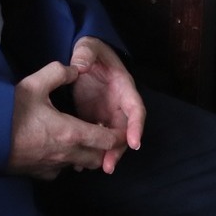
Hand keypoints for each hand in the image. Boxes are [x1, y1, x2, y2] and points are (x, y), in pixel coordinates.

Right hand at [7, 61, 124, 179]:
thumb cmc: (10, 112)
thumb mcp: (34, 84)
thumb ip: (58, 72)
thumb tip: (74, 70)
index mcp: (71, 133)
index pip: (107, 140)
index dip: (117, 135)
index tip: (120, 128)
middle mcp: (66, 155)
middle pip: (98, 159)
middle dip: (104, 148)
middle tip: (101, 132)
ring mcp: (53, 168)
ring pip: (80, 166)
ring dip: (86, 156)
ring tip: (81, 140)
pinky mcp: (40, 174)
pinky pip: (61, 170)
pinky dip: (66, 161)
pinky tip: (57, 149)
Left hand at [67, 36, 143, 172]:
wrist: (84, 57)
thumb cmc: (92, 51)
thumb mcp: (88, 47)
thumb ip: (85, 54)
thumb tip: (79, 66)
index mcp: (124, 88)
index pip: (136, 109)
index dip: (136, 126)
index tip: (134, 142)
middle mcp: (119, 105)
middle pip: (125, 131)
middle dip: (119, 149)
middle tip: (108, 166)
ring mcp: (108, 114)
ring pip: (111, 139)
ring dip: (105, 154)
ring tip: (91, 168)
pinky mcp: (95, 119)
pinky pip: (96, 137)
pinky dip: (91, 149)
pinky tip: (78, 162)